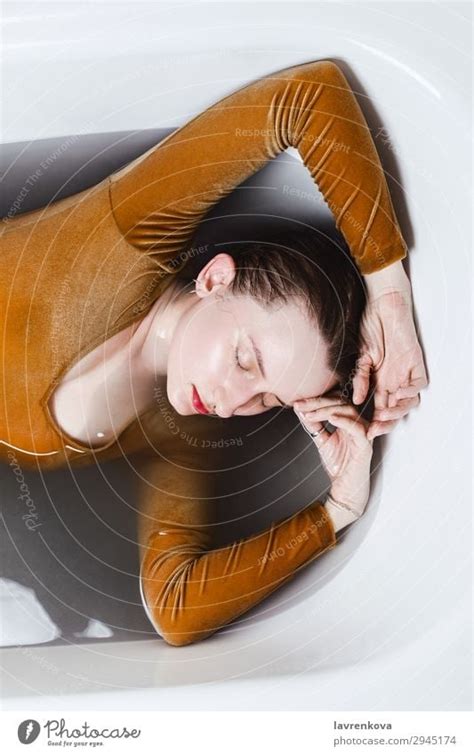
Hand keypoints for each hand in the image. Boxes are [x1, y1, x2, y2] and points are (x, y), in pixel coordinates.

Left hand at [294, 395, 372, 513]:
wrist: (346, 488)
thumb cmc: (338, 465)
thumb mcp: (322, 440)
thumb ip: (314, 424)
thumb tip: (300, 409)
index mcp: (348, 420)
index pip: (333, 402)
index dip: (315, 400)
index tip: (297, 403)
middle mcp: (357, 423)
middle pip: (340, 403)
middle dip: (318, 402)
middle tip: (300, 405)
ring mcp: (363, 433)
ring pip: (348, 412)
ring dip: (327, 410)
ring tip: (310, 413)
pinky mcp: (365, 444)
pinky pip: (357, 428)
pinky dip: (344, 421)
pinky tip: (331, 418)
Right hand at [352, 282, 427, 440]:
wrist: (382, 304)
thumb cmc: (370, 325)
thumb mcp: (361, 356)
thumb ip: (360, 378)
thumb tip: (355, 399)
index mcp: (379, 379)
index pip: (379, 406)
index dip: (372, 420)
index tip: (363, 431)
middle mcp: (394, 379)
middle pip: (395, 409)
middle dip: (385, 422)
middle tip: (374, 430)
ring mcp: (406, 372)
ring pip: (409, 401)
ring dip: (398, 410)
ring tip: (384, 414)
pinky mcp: (415, 363)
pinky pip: (419, 384)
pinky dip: (410, 392)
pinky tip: (399, 394)